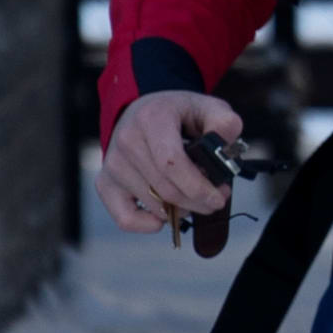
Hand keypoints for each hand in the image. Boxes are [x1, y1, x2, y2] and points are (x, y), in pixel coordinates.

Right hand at [99, 85, 247, 252]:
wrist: (143, 112)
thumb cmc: (179, 115)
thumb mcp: (207, 108)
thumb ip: (225, 122)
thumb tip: (227, 144)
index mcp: (151, 118)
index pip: (171, 163)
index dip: (198, 187)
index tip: (219, 197)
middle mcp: (126, 140)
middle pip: (165, 190)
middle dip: (197, 202)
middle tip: (215, 200)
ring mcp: (113, 164)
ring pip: (153, 206)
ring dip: (181, 211)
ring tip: (193, 196)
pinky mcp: (105, 183)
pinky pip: (125, 219)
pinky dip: (148, 224)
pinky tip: (165, 214)